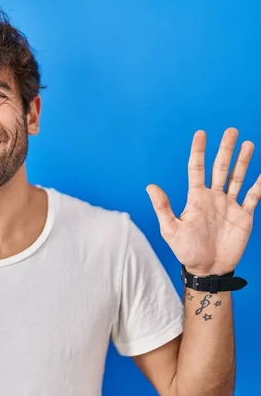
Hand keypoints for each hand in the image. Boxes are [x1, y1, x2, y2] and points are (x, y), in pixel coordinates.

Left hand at [146, 127, 259, 275]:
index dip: (198, 151)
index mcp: (196, 198)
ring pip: (238, 178)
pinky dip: (260, 185)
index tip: (201, 134)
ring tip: (248, 144)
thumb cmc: (186, 250)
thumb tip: (150, 187)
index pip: (197, 169)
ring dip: (243, 161)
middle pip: (220, 168)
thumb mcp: (171, 229)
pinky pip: (254, 197)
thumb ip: (163, 207)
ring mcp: (229, 205)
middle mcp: (213, 197)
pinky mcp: (244, 216)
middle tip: (231, 130)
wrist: (207, 269)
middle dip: (226, 149)